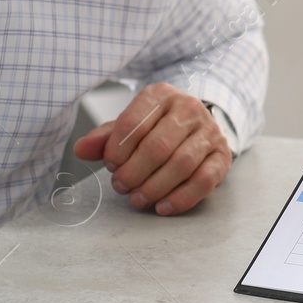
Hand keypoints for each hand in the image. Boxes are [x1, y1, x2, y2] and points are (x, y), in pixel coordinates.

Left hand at [72, 83, 230, 214]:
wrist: (196, 126)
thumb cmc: (157, 127)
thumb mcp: (130, 125)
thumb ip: (105, 137)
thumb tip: (81, 149)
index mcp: (161, 95)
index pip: (134, 122)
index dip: (117, 150)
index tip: (110, 165)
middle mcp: (189, 108)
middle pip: (158, 146)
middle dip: (134, 172)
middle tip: (121, 186)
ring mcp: (209, 132)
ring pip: (181, 164)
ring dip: (154, 188)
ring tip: (138, 199)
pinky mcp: (222, 156)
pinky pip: (204, 181)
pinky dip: (181, 198)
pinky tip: (163, 207)